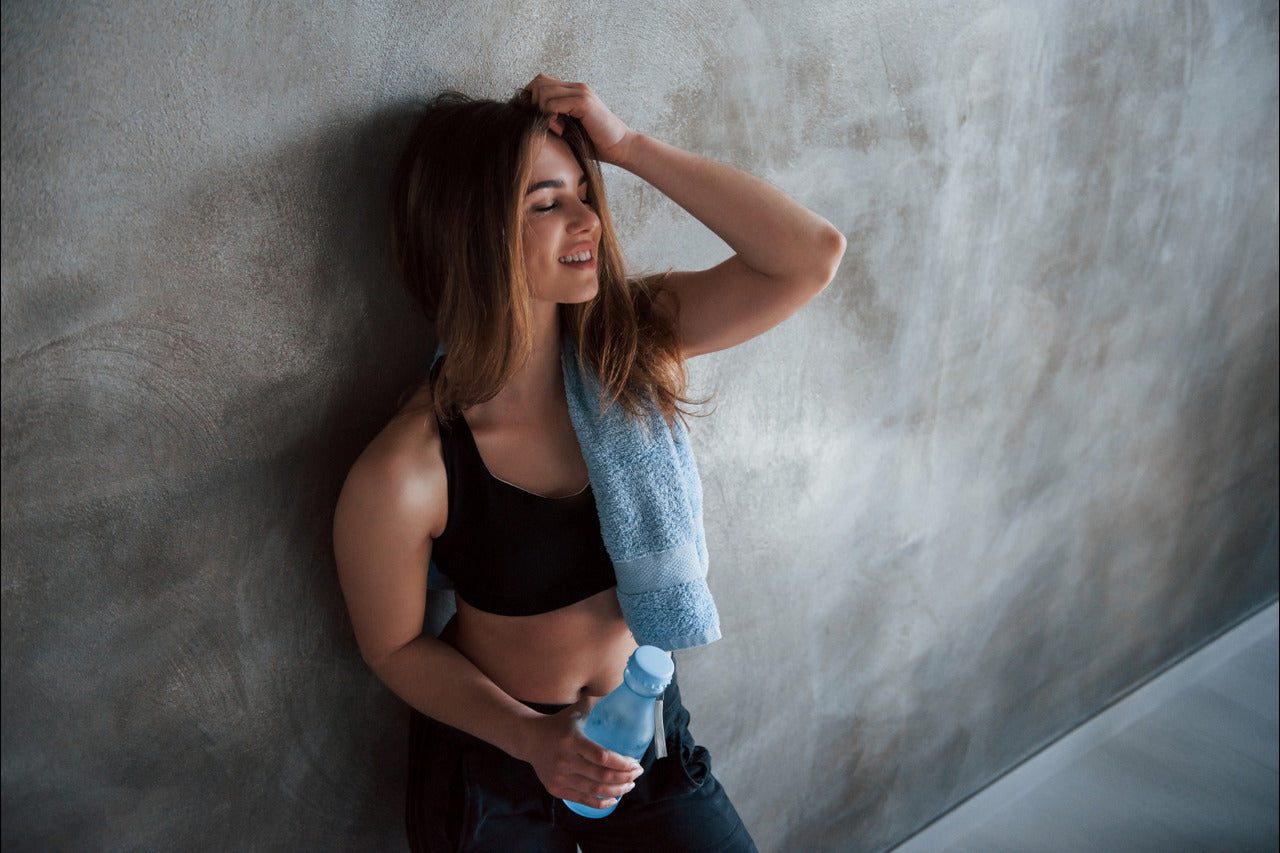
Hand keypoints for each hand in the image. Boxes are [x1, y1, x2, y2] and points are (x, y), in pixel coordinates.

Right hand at [516, 695, 643, 807]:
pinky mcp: (556, 789)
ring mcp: (560, 777)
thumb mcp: (578, 709)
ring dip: (617, 791)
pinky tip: (613, 799)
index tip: (636, 763)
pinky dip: (600, 802)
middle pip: (602, 776)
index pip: (603, 757)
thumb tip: (623, 694)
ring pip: (594, 790)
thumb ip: (599, 702)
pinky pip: (582, 800)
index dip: (623, 764)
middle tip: (637, 774)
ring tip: (629, 786)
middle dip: (625, 778)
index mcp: (573, 740)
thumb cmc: (559, 723)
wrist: (529, 739)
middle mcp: (565, 761)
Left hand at [523, 74, 635, 164]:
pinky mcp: (584, 102)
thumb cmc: (595, 144)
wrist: (621, 147)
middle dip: (533, 103)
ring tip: (553, 127)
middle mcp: (576, 87)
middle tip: (542, 122)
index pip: (540, 81)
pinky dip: (550, 116)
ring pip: (543, 91)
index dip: (532, 97)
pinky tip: (559, 128)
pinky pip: (554, 103)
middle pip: (539, 82)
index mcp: (573, 91)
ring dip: (541, 111)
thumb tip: (533, 117)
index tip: (535, 117)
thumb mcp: (568, 131)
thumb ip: (553, 121)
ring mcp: (581, 92)